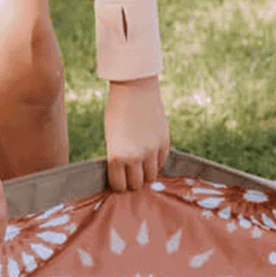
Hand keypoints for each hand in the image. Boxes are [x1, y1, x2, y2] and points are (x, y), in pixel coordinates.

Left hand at [104, 76, 170, 191]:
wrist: (134, 90)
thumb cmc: (117, 113)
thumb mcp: (111, 138)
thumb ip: (117, 158)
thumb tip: (124, 178)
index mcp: (116, 156)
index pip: (119, 186)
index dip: (119, 186)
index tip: (119, 182)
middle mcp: (135, 157)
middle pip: (137, 185)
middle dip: (133, 182)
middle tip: (131, 176)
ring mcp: (152, 151)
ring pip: (152, 177)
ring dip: (146, 174)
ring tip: (141, 167)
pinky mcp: (165, 143)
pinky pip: (162, 163)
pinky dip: (156, 162)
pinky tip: (150, 154)